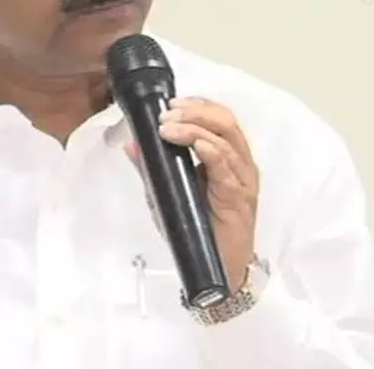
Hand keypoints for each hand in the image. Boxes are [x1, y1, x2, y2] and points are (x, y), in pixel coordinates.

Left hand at [124, 96, 259, 288]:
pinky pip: (227, 167)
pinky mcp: (239, 198)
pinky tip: (196, 145)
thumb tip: (131, 143)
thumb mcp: (167, 195)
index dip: (197, 105)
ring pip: (227, 139)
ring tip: (170, 126)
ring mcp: (242, 180)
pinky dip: (211, 150)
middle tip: (168, 112)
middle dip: (196, 111)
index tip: (170, 103)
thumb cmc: (198, 232)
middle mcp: (239, 164)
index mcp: (226, 158)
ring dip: (197, 127)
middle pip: (226, 121)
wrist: (219, 271)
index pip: (219, 118)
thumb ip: (152, 169)